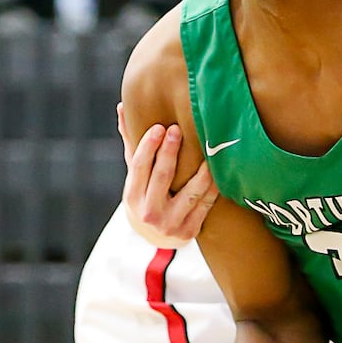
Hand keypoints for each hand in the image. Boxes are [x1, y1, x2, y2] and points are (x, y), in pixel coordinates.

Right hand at [119, 102, 218, 246]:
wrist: (157, 235)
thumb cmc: (146, 194)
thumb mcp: (136, 175)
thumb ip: (132, 142)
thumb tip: (122, 107)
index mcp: (132, 197)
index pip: (139, 166)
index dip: (149, 146)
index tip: (159, 126)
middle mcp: (149, 213)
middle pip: (162, 176)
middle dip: (170, 151)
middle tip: (178, 129)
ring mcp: (171, 224)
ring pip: (191, 191)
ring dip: (201, 168)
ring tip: (207, 146)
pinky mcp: (190, 231)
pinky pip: (206, 203)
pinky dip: (214, 185)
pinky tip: (219, 168)